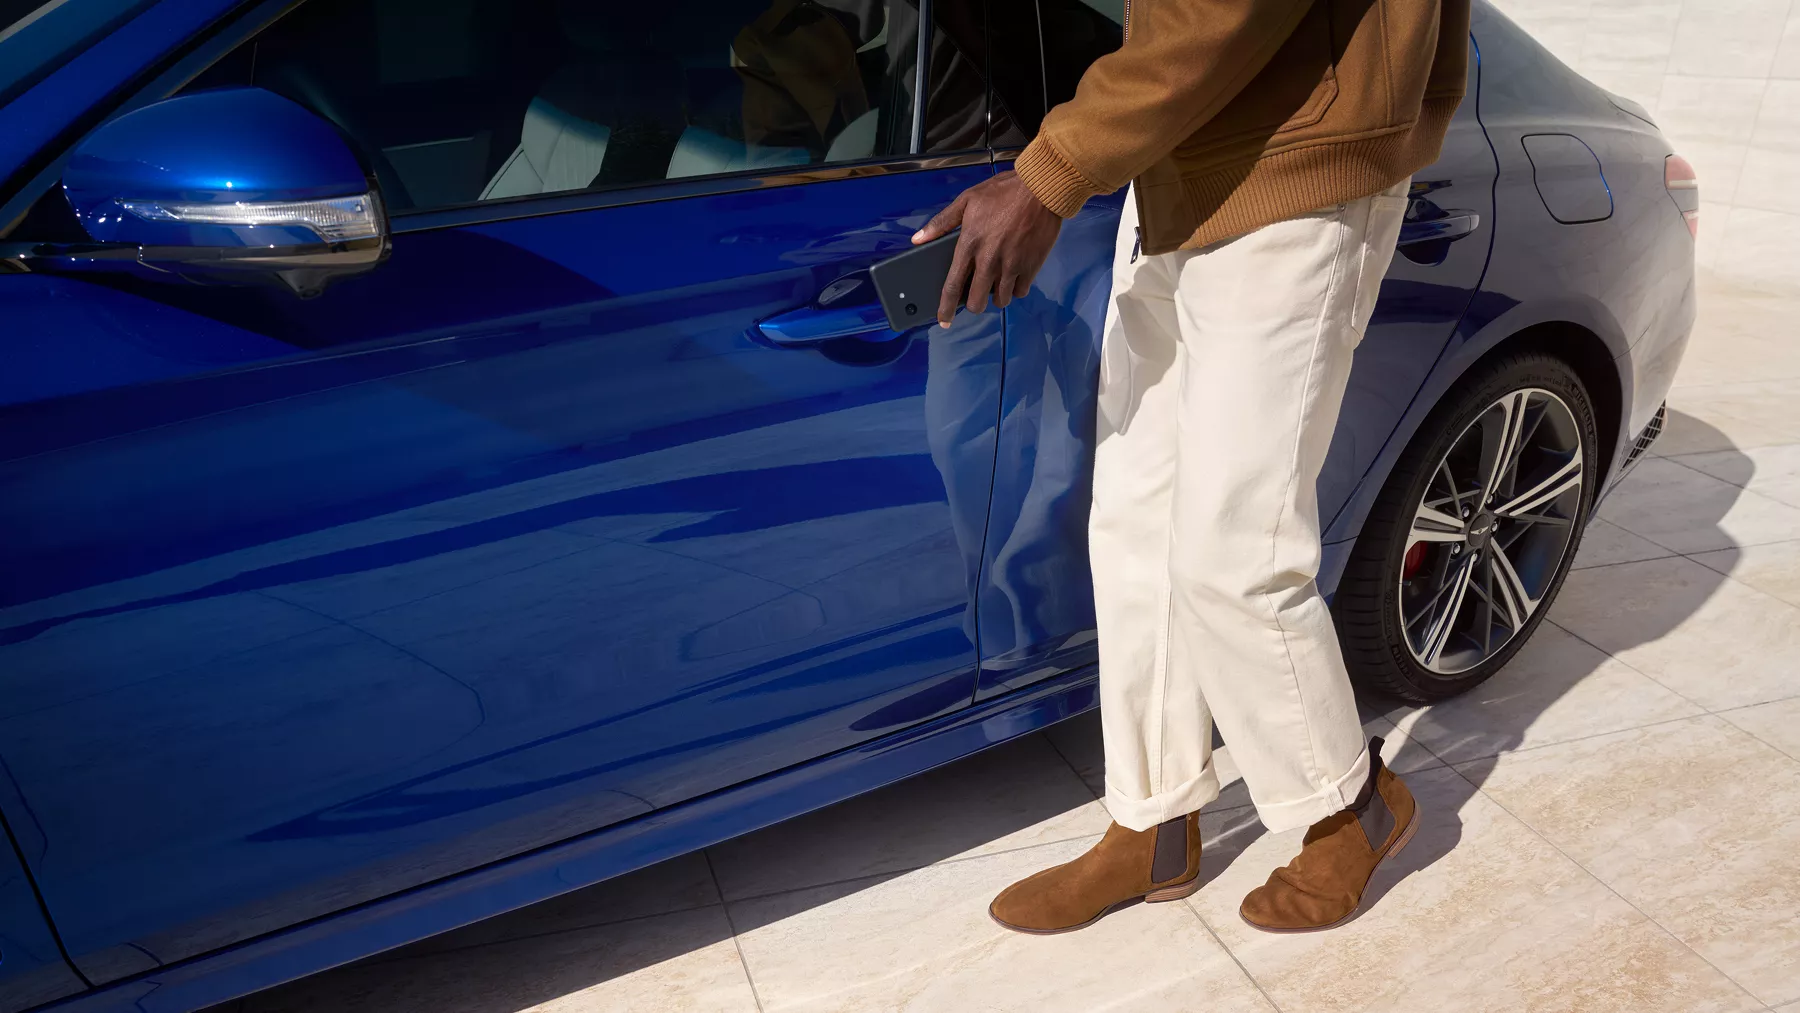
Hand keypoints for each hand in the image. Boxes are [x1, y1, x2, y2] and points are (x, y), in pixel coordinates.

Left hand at [912, 170, 1063, 327]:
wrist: (1041, 188)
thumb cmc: (1004, 192)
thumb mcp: (967, 200)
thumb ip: (941, 222)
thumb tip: (918, 239)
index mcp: (969, 245)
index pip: (952, 286)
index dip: (945, 307)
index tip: (944, 320)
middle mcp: (989, 260)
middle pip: (976, 302)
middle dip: (973, 304)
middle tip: (975, 295)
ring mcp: (1011, 266)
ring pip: (1001, 300)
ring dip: (996, 296)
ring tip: (996, 283)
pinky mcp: (1031, 266)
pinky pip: (1021, 292)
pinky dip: (1016, 289)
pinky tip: (1014, 277)